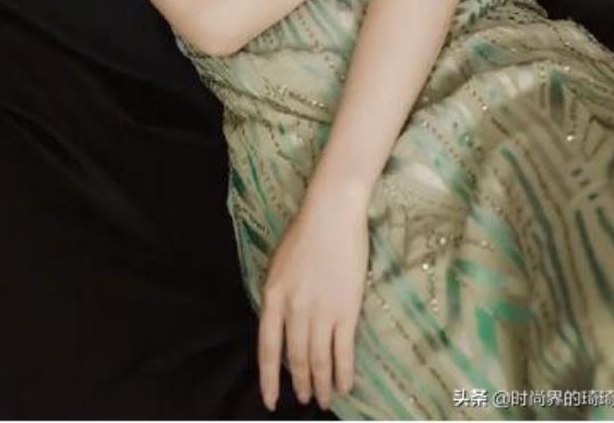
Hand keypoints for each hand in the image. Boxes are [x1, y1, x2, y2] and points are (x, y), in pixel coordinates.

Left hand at [258, 197, 367, 411]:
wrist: (332, 213)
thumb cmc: (304, 232)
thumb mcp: (277, 265)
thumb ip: (277, 297)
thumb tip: (281, 327)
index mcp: (272, 297)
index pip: (267, 349)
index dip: (268, 378)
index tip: (270, 400)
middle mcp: (294, 310)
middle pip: (296, 358)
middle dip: (300, 383)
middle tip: (304, 399)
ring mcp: (321, 312)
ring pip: (319, 360)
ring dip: (322, 384)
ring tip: (325, 399)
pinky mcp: (346, 311)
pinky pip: (343, 351)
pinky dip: (343, 372)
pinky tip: (345, 384)